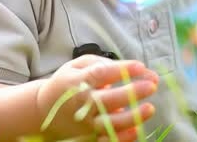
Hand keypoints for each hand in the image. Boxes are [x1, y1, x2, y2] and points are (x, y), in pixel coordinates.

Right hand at [35, 55, 159, 141]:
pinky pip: (107, 140)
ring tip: (150, 108)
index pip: (100, 74)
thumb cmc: (67, 82)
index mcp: (77, 82)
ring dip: (132, 117)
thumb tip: (123, 67)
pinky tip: (136, 130)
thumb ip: (99, 63)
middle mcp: (81, 104)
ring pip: (110, 123)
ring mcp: (85, 123)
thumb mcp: (77, 65)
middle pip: (107, 100)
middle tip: (152, 85)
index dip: (121, 70)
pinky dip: (122, 137)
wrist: (44, 110)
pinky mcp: (89, 136)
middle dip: (131, 92)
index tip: (140, 66)